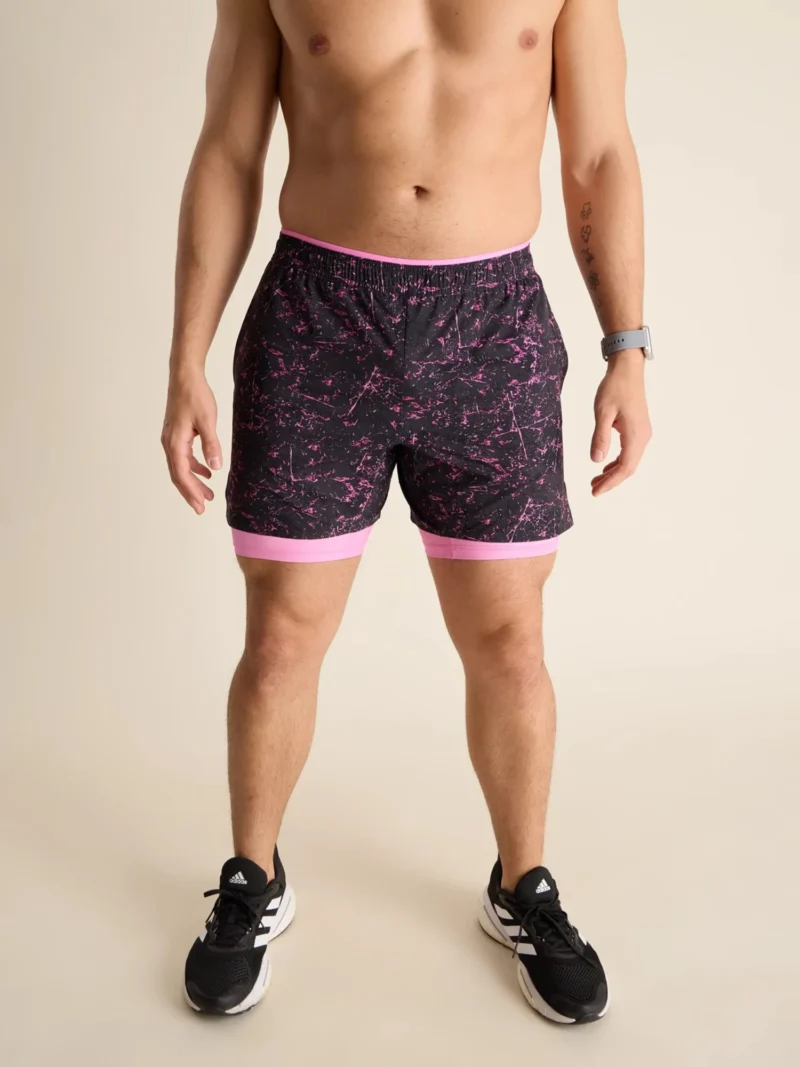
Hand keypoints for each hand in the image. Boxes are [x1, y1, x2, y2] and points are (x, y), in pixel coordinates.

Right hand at [161, 373, 221, 513]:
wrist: (185, 376)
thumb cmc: (195, 395)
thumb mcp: (207, 421)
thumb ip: (211, 445)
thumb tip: (215, 467)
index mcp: (175, 442)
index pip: (182, 474)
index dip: (191, 492)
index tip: (201, 506)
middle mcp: (170, 442)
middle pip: (179, 474)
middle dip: (191, 492)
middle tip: (203, 508)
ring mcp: (172, 438)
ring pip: (181, 466)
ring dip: (193, 481)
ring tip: (208, 494)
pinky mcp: (178, 433)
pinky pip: (184, 456)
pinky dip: (194, 467)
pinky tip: (207, 472)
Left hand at [590, 350, 651, 495]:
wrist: (628, 369)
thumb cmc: (615, 387)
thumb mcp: (603, 412)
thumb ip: (600, 437)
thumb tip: (596, 461)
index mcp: (635, 435)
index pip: (624, 468)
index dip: (610, 482)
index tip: (595, 492)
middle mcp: (643, 437)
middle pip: (629, 468)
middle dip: (612, 481)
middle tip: (593, 489)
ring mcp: (642, 433)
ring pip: (630, 460)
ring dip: (614, 472)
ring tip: (596, 480)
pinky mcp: (638, 428)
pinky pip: (629, 451)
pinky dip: (617, 461)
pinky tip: (605, 464)